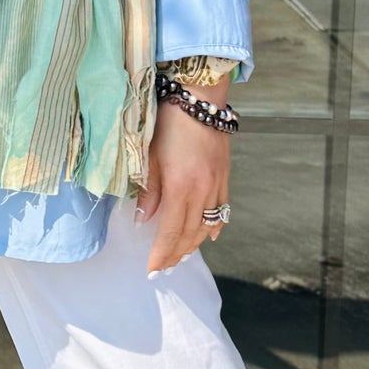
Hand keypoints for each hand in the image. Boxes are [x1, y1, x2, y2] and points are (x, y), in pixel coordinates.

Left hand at [136, 82, 231, 275]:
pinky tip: (208, 236)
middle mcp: (203, 191)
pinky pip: (222, 210)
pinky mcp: (224, 176)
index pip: (171, 232)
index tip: (152, 270)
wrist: (199, 97)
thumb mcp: (149, 156)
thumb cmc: (168, 123)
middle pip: (190, 234)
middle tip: (163, 268)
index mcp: (181, 187)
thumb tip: (143, 220)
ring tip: (180, 257)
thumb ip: (148, 192)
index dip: (161, 254)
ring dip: (193, 245)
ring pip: (207, 226)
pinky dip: (213, 227)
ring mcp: (217, 184)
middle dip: (176, 254)